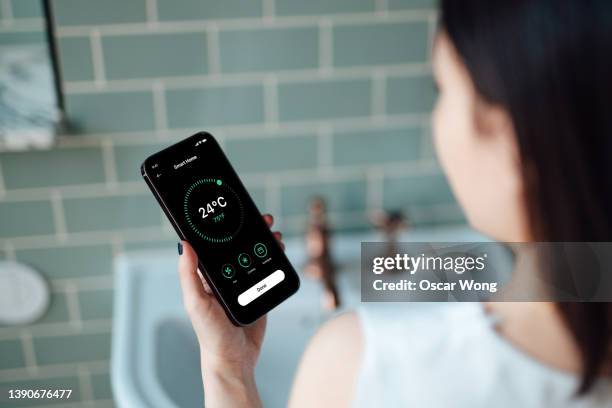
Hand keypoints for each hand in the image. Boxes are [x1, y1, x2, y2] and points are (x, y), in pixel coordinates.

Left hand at [177, 214, 282, 406]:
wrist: (235, 359)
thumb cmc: (210, 334)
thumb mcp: (196, 302)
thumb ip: (189, 274)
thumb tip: (183, 245)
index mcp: (208, 276)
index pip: (215, 244)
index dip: (224, 226)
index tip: (234, 212)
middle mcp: (226, 276)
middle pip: (239, 245)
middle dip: (250, 229)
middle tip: (261, 218)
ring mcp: (244, 283)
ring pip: (255, 255)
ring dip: (265, 241)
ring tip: (273, 233)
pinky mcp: (259, 292)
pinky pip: (268, 270)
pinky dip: (274, 259)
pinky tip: (279, 251)